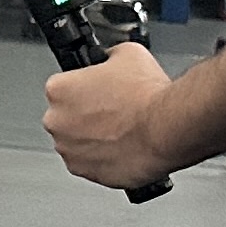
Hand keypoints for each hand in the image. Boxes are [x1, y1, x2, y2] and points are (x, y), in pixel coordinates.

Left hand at [43, 43, 177, 189]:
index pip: (63, 87)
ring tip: (122, 131)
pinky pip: (91, 164)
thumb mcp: (128, 53)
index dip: (86, 89)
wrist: (168, 128)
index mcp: (59, 89)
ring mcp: (70, 150)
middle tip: (114, 113)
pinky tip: (124, 148)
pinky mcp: (86, 172)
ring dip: (94, 139)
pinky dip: (104, 159)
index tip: (100, 92)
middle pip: (67, 117)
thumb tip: (110, 59)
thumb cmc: (149, 95)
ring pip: (77, 143)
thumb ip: (108, 56)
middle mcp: (57, 121)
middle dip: (86, 116)